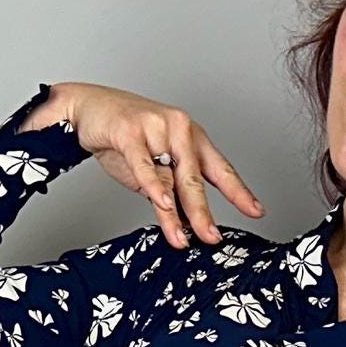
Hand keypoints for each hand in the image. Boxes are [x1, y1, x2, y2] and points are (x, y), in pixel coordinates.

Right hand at [19, 82, 262, 248]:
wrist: (88, 108)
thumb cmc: (124, 137)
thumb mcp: (154, 166)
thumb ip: (171, 190)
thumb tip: (186, 225)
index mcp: (191, 138)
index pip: (221, 169)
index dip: (239, 192)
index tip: (257, 212)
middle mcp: (180, 129)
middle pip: (197, 178)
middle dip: (205, 213)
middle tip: (213, 238)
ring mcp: (156, 128)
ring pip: (172, 176)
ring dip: (178, 211)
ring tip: (184, 237)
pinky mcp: (130, 131)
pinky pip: (145, 164)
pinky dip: (154, 186)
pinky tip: (162, 204)